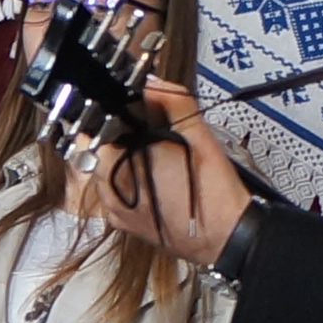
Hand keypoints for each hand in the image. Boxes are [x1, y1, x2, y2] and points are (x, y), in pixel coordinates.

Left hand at [85, 85, 253, 264]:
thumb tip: (155, 84)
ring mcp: (116, 211)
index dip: (106, 119)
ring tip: (145, 158)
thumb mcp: (200, 138)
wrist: (227, 238)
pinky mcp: (123, 225)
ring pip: (99, 175)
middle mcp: (114, 190)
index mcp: (127, 164)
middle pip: (95, 153)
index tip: (120, 113)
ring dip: (114, 162)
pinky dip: (120, 184)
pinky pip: (109, 197)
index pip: (95, 132)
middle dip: (111, 139)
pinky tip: (146, 180)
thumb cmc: (215, 195)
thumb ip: (175, 105)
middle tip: (137, 133)